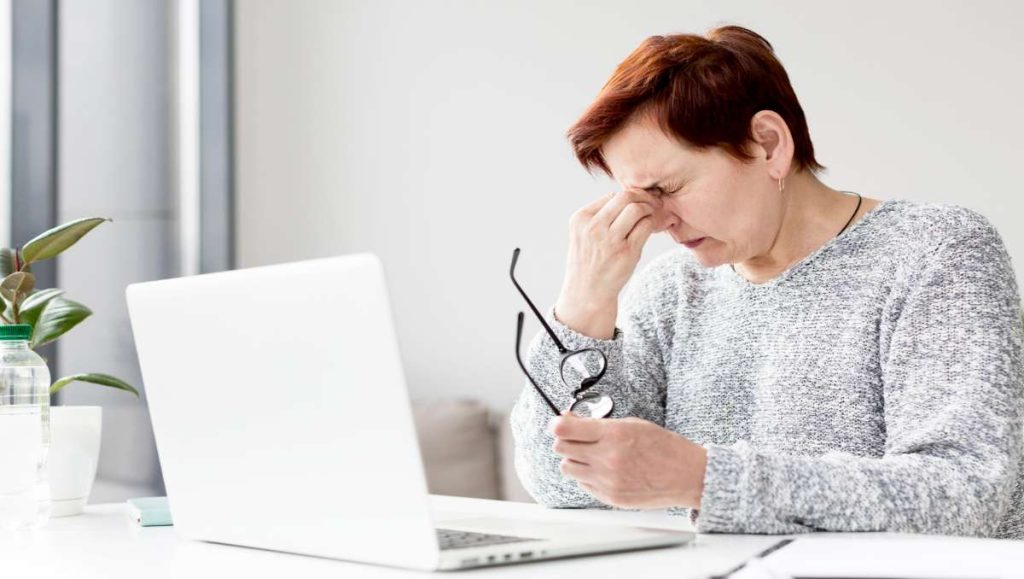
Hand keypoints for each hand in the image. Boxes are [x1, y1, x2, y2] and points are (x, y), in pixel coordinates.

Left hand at [548, 413, 706, 509]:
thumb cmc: (664, 447)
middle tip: (575, 438)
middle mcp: (608, 458)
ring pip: (567, 468)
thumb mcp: (632, 424)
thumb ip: (598, 424)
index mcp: (614, 434)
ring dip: (574, 460)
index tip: (557, 424)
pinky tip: (604, 471)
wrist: (687, 475)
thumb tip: (569, 420)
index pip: (565, 429)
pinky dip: (587, 477)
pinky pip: (583, 485)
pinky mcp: (610, 498)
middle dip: (565, 441)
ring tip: (591, 456)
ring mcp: (608, 480)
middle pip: (561, 448)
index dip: (556, 424)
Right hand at [555, 189, 663, 338]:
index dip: (629, 195)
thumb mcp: (584, 234)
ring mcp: (610, 240)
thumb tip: (632, 197)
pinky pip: (645, 227)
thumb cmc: (589, 261)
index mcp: (580, 219)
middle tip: (653, 202)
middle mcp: (593, 227)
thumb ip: (601, 216)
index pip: (611, 196)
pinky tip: (653, 227)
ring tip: (654, 214)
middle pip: (625, 197)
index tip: (640, 199)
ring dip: (650, 208)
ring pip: (637, 209)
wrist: (587, 292)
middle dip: (643, 196)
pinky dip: (653, 223)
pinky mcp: (626, 253)